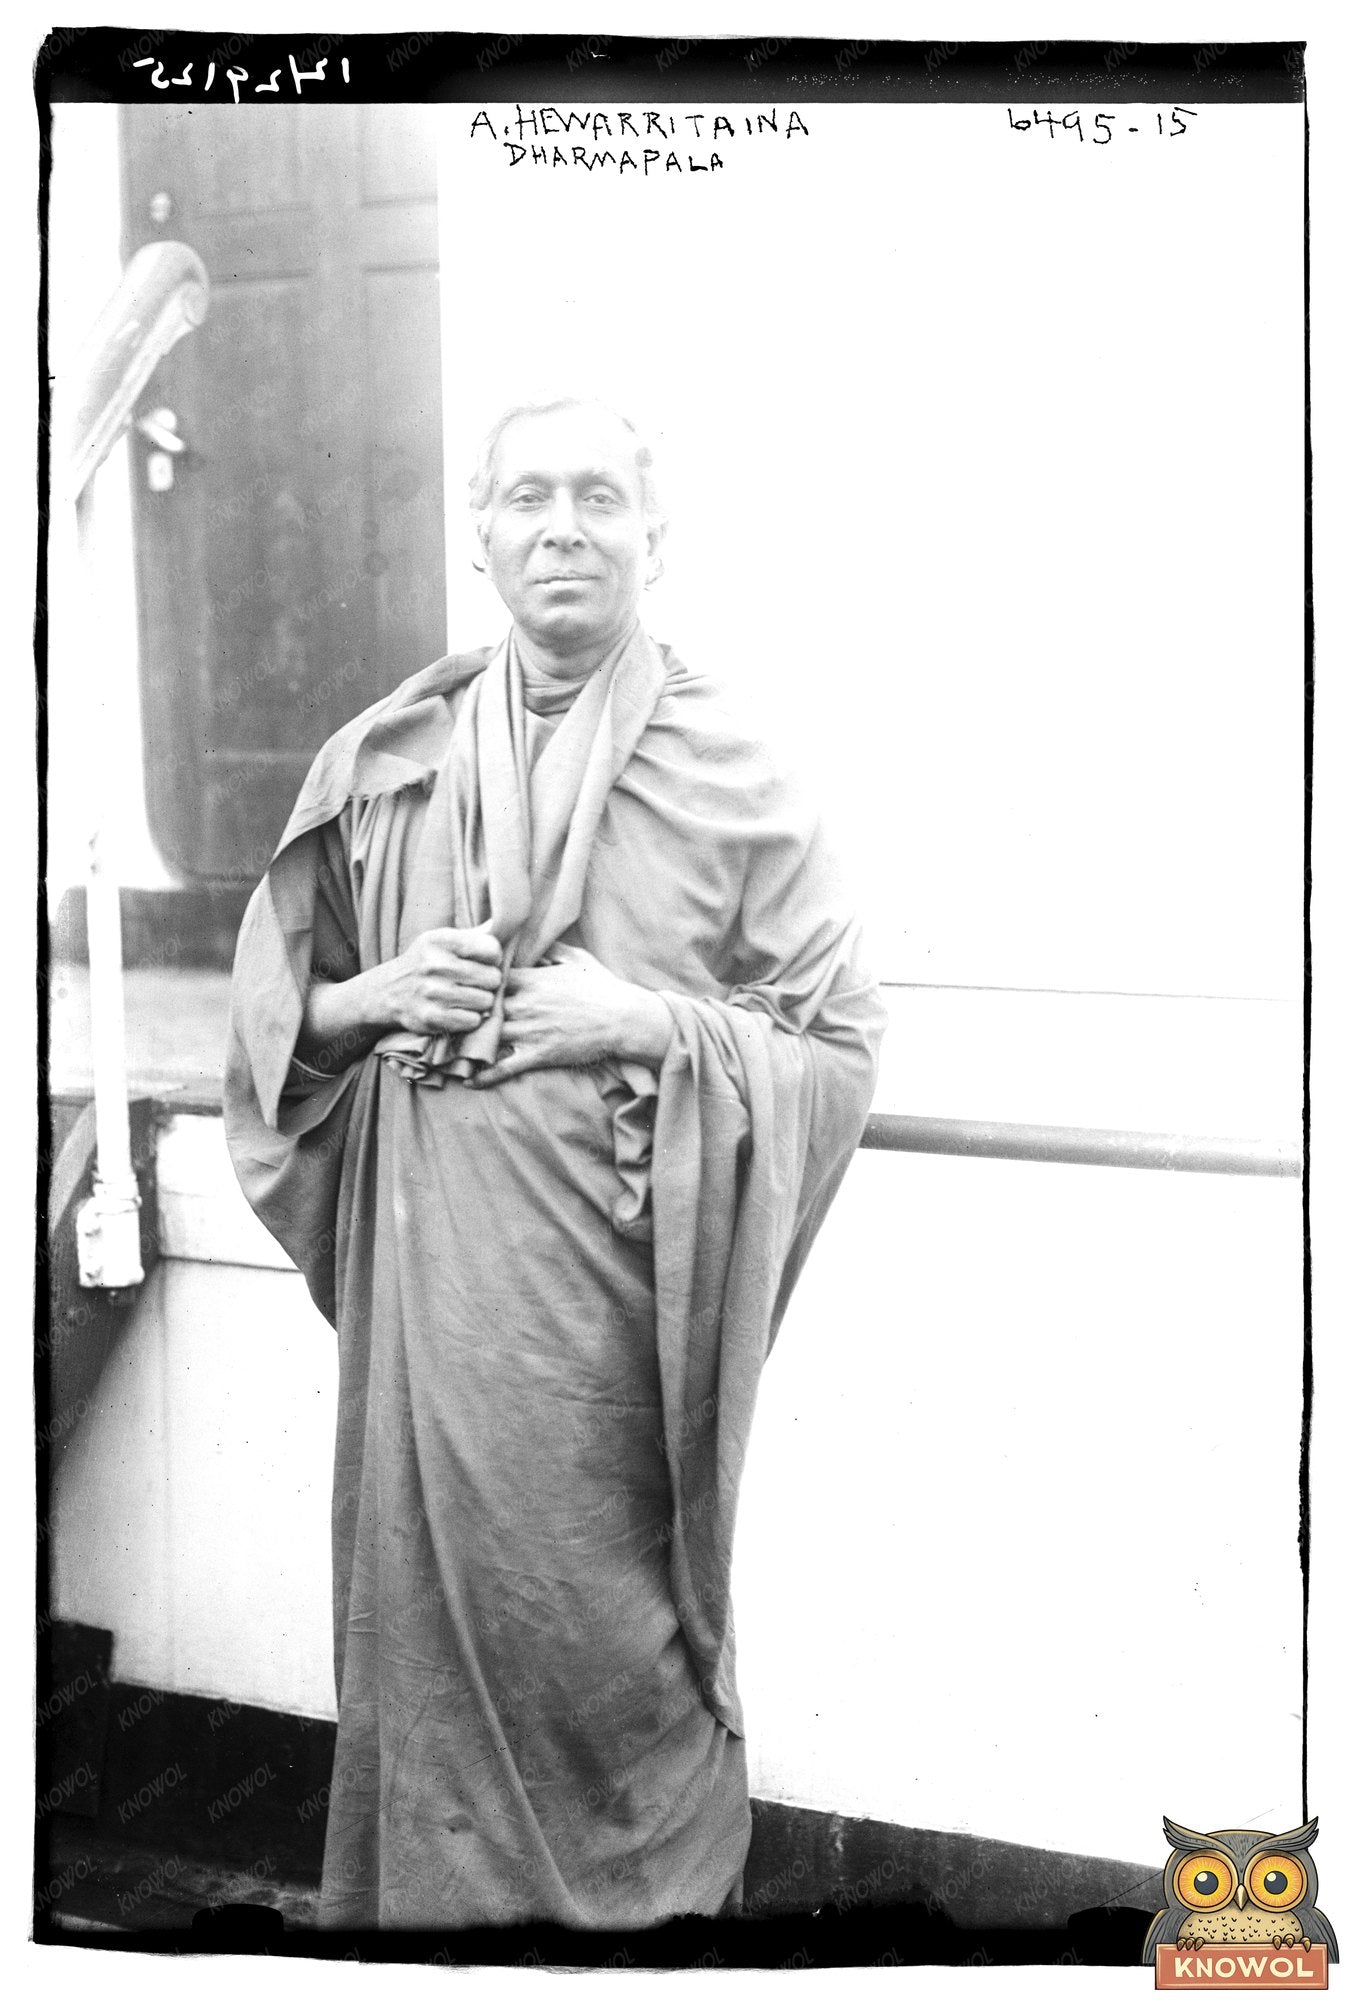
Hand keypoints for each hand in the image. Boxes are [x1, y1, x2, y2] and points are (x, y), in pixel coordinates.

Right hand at [378, 923, 502, 1036]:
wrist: (389, 991)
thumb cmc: (425, 962)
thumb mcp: (443, 939)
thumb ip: (475, 933)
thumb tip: (508, 920)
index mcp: (440, 940)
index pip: (492, 949)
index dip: (493, 957)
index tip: (483, 961)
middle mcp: (435, 965)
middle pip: (493, 978)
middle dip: (488, 982)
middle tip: (474, 983)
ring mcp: (433, 993)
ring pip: (486, 1001)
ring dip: (480, 1002)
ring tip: (466, 997)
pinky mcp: (431, 1018)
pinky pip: (473, 1021)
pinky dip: (470, 1018)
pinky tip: (457, 1010)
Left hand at [469, 943, 671, 1086]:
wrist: (623, 1018)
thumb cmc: (602, 986)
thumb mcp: (577, 958)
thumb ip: (551, 948)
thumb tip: (535, 939)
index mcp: (532, 979)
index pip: (490, 978)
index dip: (476, 983)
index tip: (468, 987)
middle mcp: (525, 1004)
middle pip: (482, 1007)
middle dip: (467, 1012)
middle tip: (451, 1017)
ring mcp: (530, 1030)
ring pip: (487, 1035)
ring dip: (468, 1042)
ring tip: (448, 1048)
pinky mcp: (538, 1054)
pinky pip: (503, 1067)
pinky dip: (484, 1075)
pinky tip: (468, 1079)